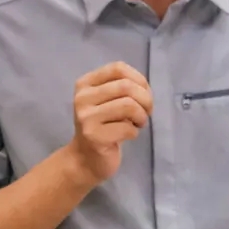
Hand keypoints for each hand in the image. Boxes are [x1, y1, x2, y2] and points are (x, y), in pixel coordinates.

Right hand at [65, 61, 152, 184]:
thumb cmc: (102, 126)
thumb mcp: (107, 101)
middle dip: (145, 99)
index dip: (139, 79)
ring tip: (138, 123)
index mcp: (85, 84)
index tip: (144, 94)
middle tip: (147, 112)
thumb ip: (122, 88)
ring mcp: (86, 118)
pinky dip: (134, 132)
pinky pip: (127, 128)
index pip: (118, 68)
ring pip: (129, 105)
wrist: (84, 159)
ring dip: (141, 116)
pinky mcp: (94, 137)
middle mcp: (82, 98)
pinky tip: (128, 135)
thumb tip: (145, 88)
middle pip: (125, 86)